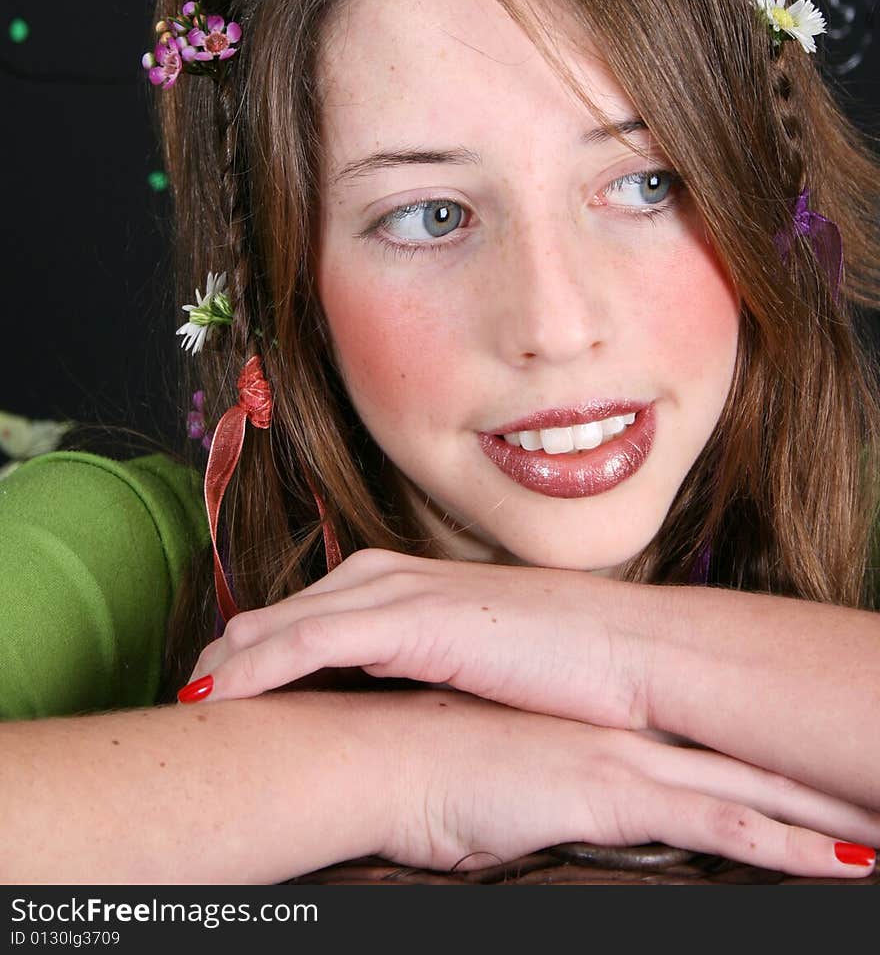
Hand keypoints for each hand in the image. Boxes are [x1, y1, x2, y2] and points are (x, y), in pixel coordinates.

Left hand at [183, 549, 644, 728]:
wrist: (631, 654)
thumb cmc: (573, 666)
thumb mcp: (488, 659)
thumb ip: (439, 661)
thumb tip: (409, 691)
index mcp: (413, 583)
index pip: (315, 610)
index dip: (266, 644)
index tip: (228, 683)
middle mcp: (396, 576)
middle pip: (287, 608)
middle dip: (237, 649)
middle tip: (194, 690)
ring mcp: (402, 593)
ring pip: (289, 621)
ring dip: (233, 658)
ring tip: (192, 694)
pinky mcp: (412, 622)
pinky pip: (313, 642)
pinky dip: (260, 665)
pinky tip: (222, 694)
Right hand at [380, 690, 878, 880]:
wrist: (386, 757)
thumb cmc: (425, 771)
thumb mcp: (496, 779)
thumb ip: (540, 790)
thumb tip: (542, 802)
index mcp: (605, 724)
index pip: (706, 736)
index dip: (767, 749)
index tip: (817, 760)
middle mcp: (628, 732)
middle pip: (746, 754)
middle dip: (817, 775)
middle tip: (875, 785)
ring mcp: (627, 759)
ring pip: (755, 787)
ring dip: (825, 812)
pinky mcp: (616, 794)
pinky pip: (721, 826)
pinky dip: (786, 847)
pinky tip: (839, 865)